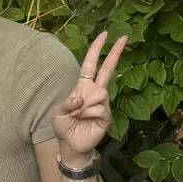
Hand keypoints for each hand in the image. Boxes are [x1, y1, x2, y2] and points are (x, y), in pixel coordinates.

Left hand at [51, 32, 126, 161]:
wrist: (72, 146)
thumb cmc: (64, 127)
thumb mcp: (58, 113)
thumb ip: (66, 103)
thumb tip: (81, 98)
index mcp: (82, 87)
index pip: (90, 64)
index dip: (96, 50)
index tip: (104, 35)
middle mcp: (94, 92)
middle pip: (107, 69)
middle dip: (114, 53)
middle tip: (124, 37)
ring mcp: (102, 103)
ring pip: (99, 93)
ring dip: (84, 105)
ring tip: (78, 116)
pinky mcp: (107, 114)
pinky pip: (99, 107)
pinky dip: (88, 114)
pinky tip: (86, 121)